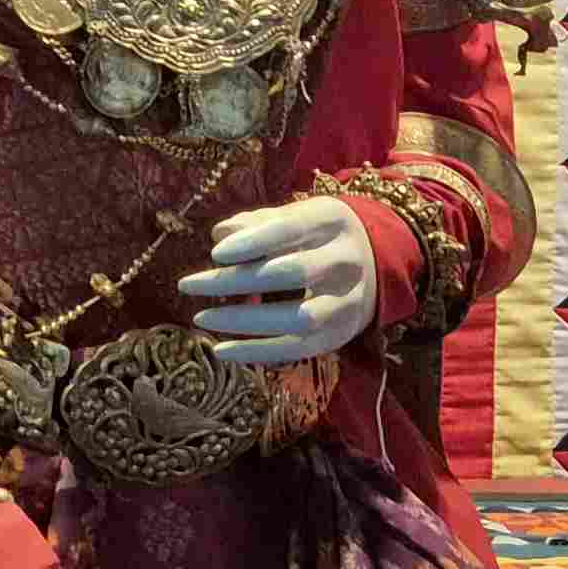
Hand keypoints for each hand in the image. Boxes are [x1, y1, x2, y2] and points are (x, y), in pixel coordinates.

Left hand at [176, 194, 376, 367]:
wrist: (379, 262)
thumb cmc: (319, 236)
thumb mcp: (297, 216)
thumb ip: (259, 222)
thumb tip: (219, 234)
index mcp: (331, 223)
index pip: (289, 230)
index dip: (252, 242)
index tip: (215, 254)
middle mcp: (345, 262)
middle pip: (291, 273)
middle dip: (237, 281)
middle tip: (189, 284)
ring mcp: (345, 302)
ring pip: (296, 317)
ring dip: (244, 320)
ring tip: (201, 317)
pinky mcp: (338, 335)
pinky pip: (296, 349)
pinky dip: (256, 352)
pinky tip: (221, 350)